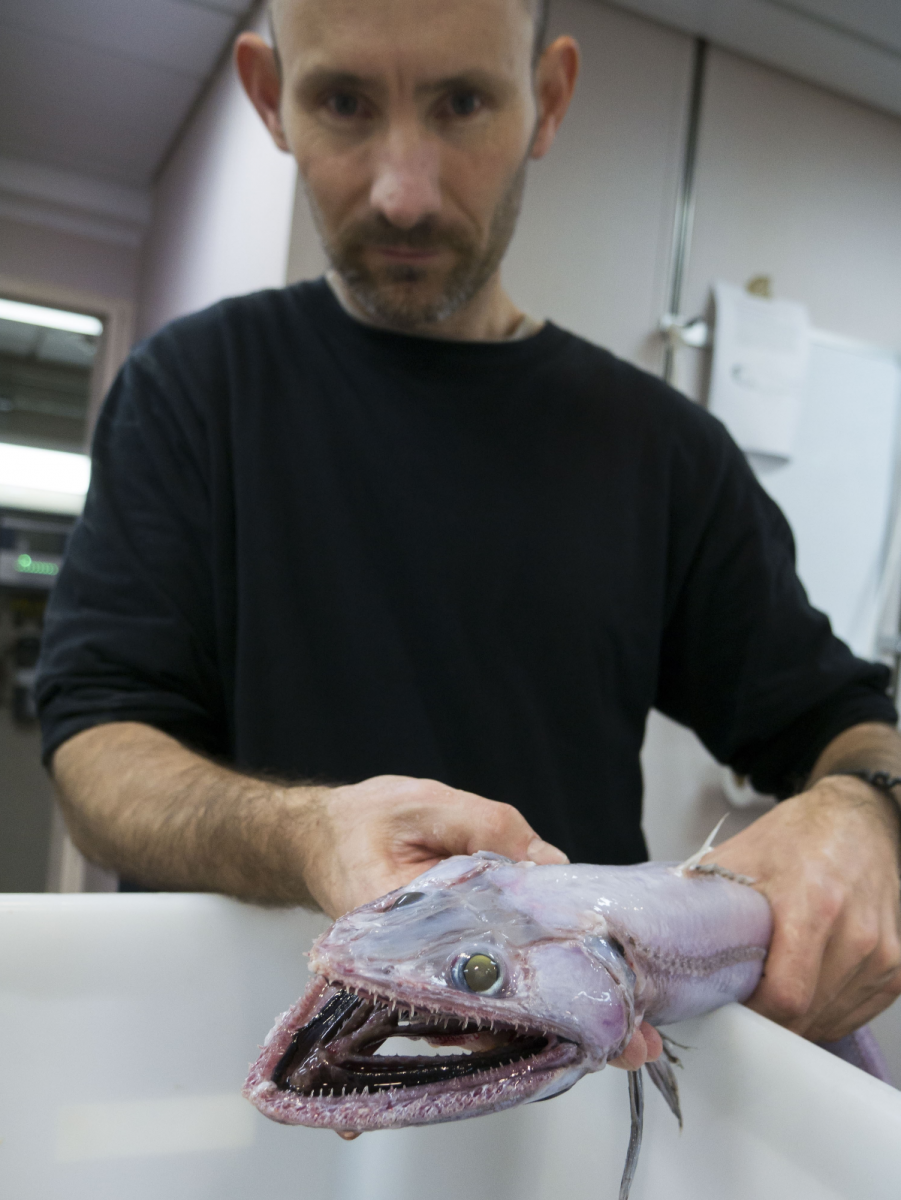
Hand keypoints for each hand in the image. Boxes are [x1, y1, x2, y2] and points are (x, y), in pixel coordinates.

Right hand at [296, 775, 658, 1069]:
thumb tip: (553, 864)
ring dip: (557, 1028)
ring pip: (498, 1018)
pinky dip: (536, 1006)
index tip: (590, 1024)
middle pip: (494, 1018)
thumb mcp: (427, 805)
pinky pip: (492, 1000)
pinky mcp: (446, 973)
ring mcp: (431, 981)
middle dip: (564, 1034)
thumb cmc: (366, 821)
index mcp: (399, 937)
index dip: (538, 1007)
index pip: (473, 981)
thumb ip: (489, 829)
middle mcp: (414, 976)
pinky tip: (584, 1010)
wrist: (325, 837)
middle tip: (632, 1045)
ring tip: (625, 1038)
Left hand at [703, 776, 900, 1041]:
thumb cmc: (799, 836)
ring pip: (832, 1019)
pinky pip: (857, 1013)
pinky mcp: (897, 965)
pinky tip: (806, 990)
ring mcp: (882, 952)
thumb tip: (664, 928)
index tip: (731, 1004)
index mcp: (814, 903)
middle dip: (771, 1019)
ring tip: (773, 990)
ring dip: (799, 1019)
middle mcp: (856, 933)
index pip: (787, 994)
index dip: (755, 1013)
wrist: (859, 820)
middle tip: (744, 1002)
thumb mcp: (743, 854)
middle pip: (809, 1014)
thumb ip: (706, 892)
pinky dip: (827, 1012)